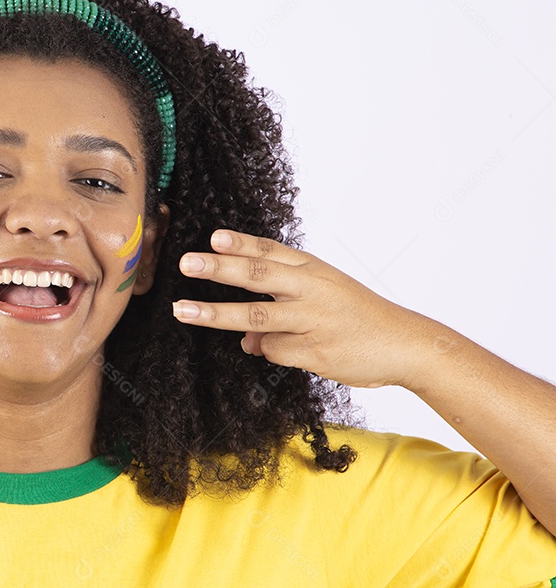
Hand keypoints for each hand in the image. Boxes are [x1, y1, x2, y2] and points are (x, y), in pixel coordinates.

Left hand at [172, 229, 433, 389]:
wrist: (405, 345)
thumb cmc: (358, 318)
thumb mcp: (322, 299)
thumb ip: (279, 309)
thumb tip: (246, 340)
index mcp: (312, 269)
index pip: (270, 251)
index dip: (241, 243)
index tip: (213, 237)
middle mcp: (311, 289)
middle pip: (257, 275)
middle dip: (219, 268)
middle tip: (186, 263)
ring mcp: (313, 319)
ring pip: (256, 315)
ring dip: (216, 313)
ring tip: (183, 311)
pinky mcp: (315, 350)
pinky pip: (275, 351)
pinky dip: (269, 351)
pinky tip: (285, 349)